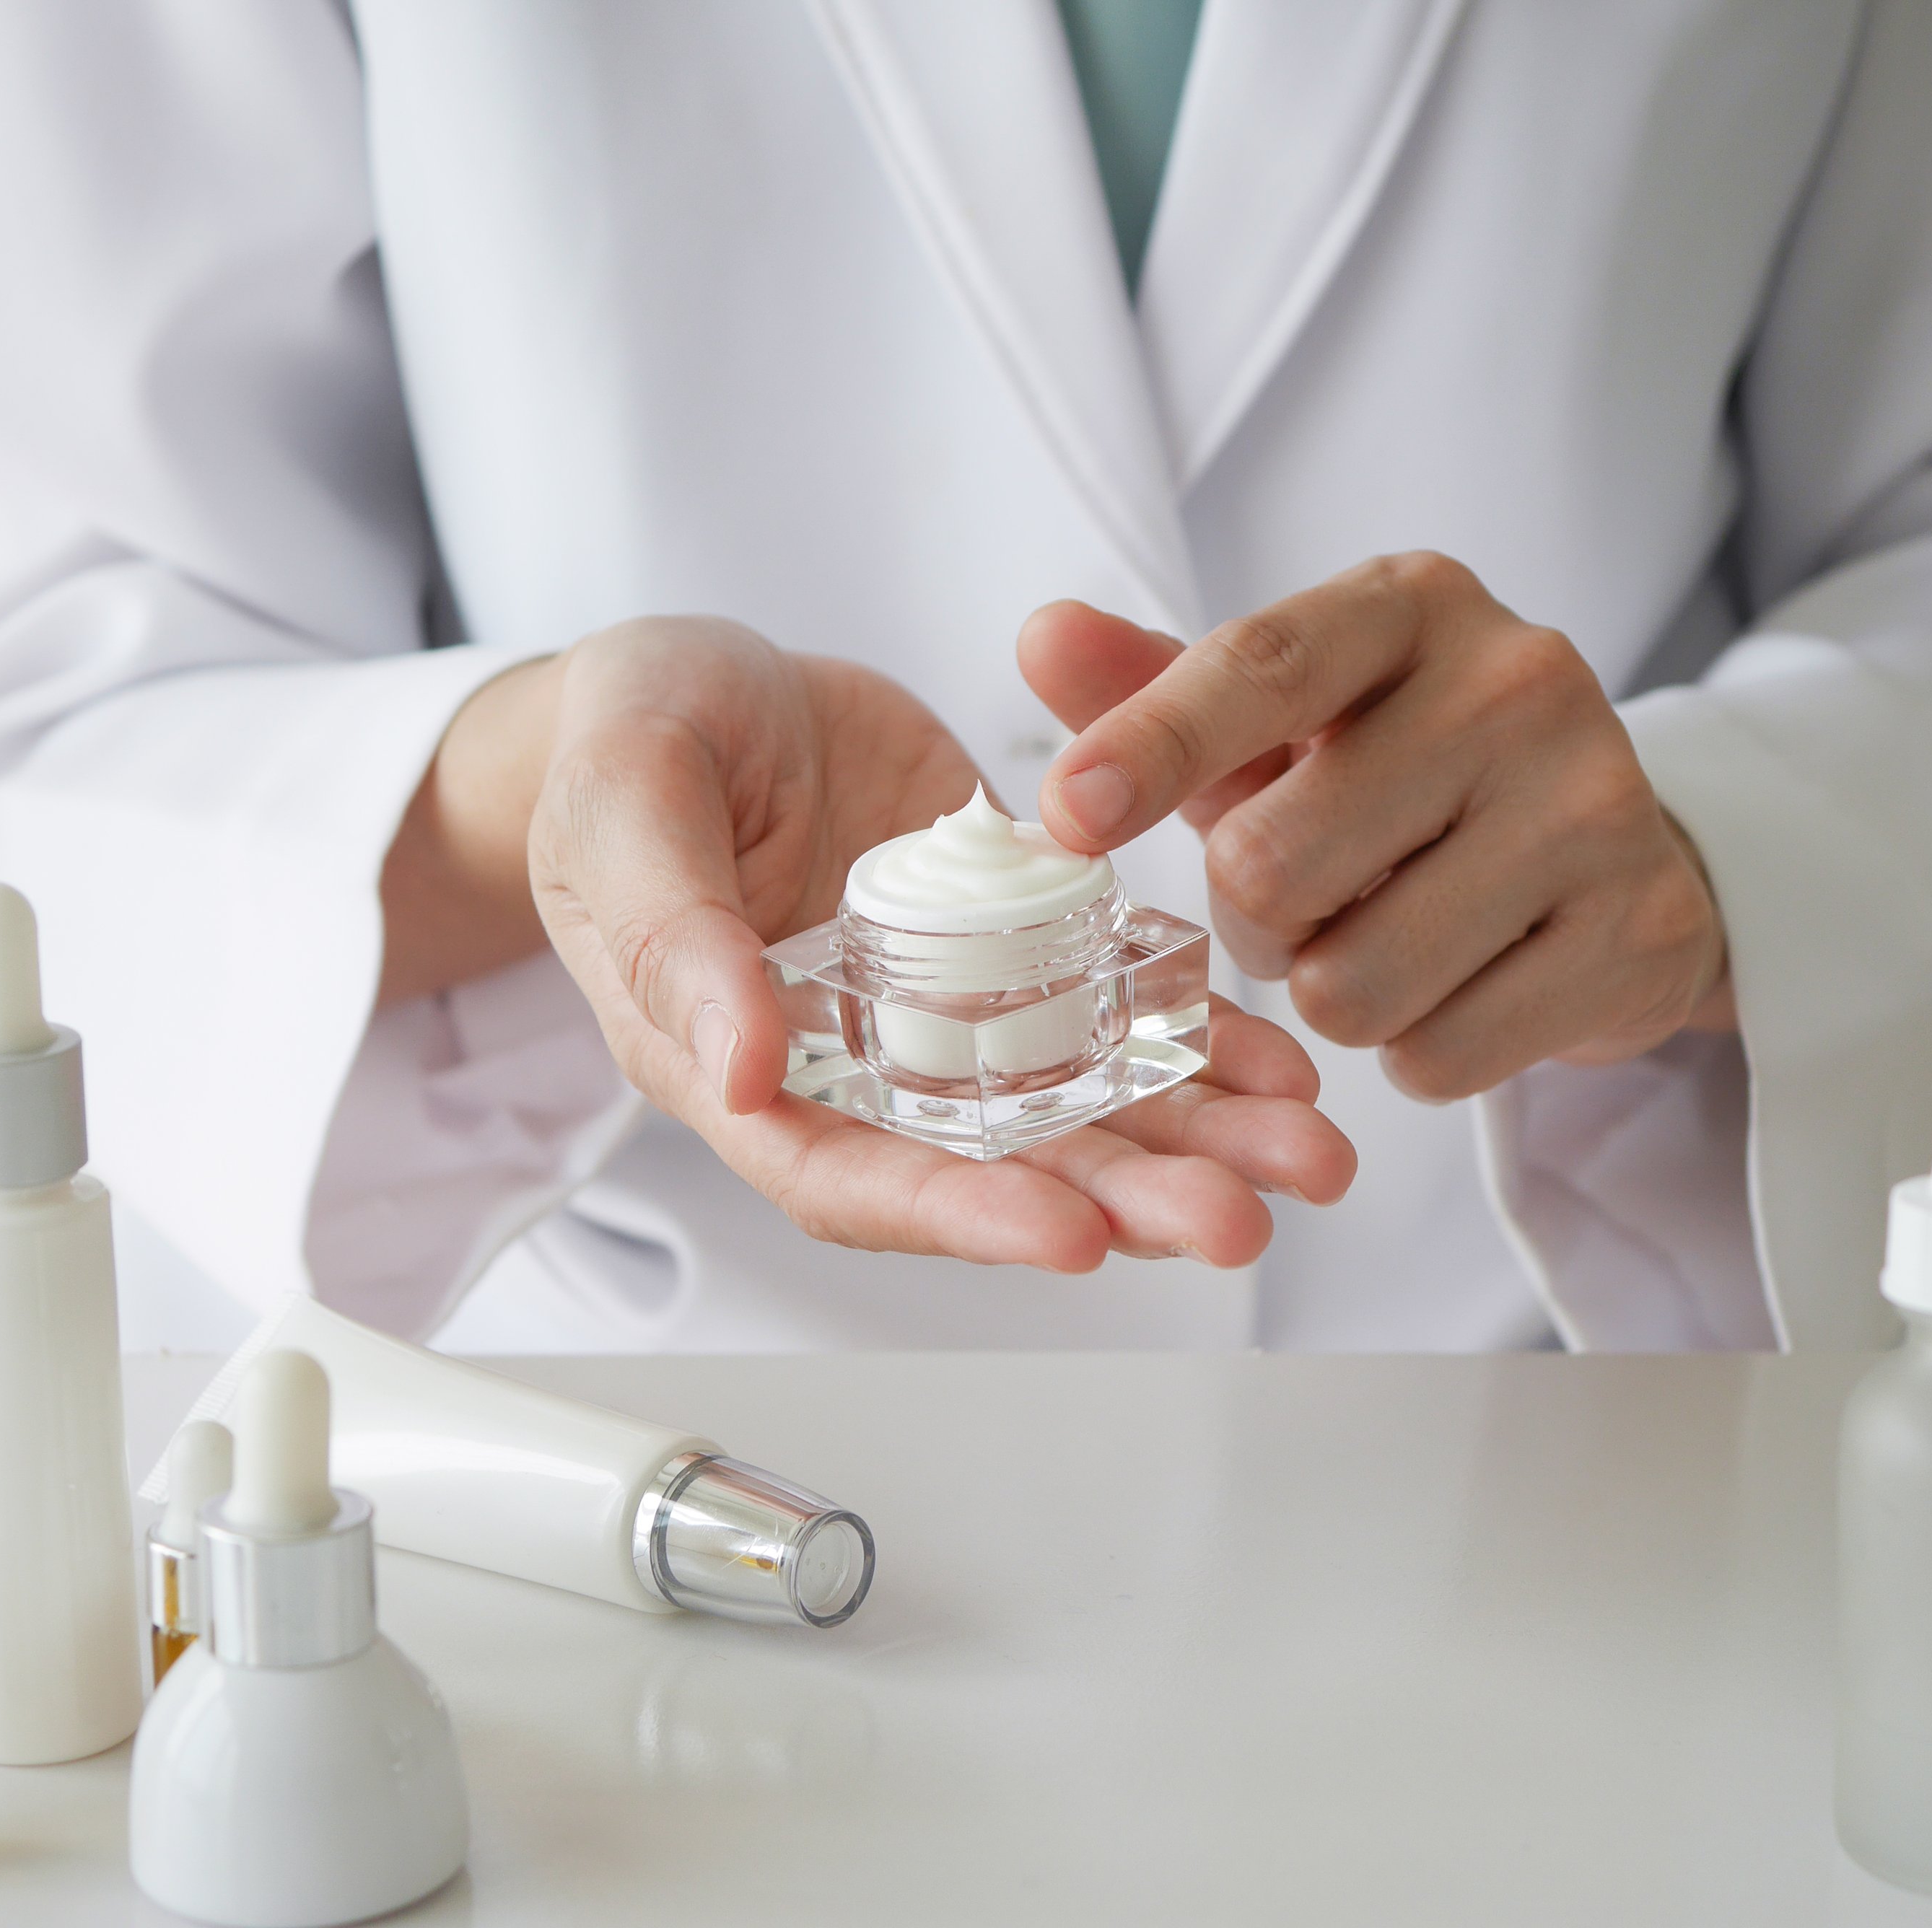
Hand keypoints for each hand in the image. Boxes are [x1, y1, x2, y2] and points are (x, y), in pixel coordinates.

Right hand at [389, 617, 1353, 1271]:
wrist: (705, 689)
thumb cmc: (626, 744)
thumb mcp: (623, 807)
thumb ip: (674, 936)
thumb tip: (735, 1071)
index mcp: (739, 1071)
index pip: (853, 1180)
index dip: (964, 1216)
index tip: (1074, 1234)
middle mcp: (859, 1075)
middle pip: (998, 1170)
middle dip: (1126, 1200)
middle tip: (1244, 1217)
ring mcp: (946, 1022)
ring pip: (1079, 1110)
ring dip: (1195, 1141)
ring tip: (1307, 1156)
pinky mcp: (1016, 954)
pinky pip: (1115, 1016)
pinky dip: (1200, 1045)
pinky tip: (1282, 1064)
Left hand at [1021, 554, 1732, 1100]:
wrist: (1616, 852)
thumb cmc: (1407, 776)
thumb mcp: (1283, 719)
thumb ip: (1158, 688)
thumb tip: (1041, 637)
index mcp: (1415, 606)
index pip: (1260, 666)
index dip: (1150, 746)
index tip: (1068, 815)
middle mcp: (1519, 682)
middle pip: (1275, 863)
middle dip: (1252, 919)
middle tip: (1301, 902)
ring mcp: (1595, 806)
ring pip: (1350, 984)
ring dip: (1328, 996)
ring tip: (1380, 941)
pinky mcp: (1638, 930)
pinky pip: (1440, 1056)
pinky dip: (1417, 1052)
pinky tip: (1458, 988)